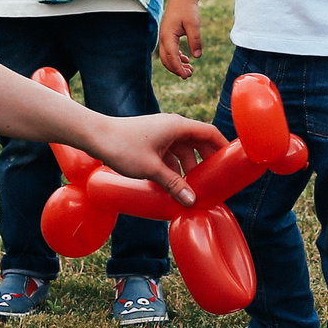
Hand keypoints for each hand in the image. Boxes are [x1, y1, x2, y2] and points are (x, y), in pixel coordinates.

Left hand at [80, 113, 220, 205]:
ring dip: (188, 168)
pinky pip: (169, 154)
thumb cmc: (123, 147)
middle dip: (206, 163)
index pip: (210, 133)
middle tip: (213, 182)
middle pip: (198, 143)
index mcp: (178, 126)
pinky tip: (172, 185)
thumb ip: (173, 184)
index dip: (223, 147)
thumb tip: (191, 201)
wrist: (95, 136)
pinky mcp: (150, 141)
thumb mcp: (151, 169)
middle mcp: (172, 127)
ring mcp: (161, 133)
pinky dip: (173, 168)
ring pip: (182, 151)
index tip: (232, 163)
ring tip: (192, 189)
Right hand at [157, 0, 203, 78]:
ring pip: (167, 56)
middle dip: (176, 69)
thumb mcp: (194, 24)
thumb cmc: (188, 9)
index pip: (171, 56)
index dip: (178, 68)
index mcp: (167, 35)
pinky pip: (170, 50)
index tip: (186, 75)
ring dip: (177, 64)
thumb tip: (197, 57)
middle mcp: (163, 37)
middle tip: (189, 75)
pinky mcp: (168, 35)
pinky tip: (187, 60)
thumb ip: (195, 40)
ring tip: (190, 70)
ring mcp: (164, 37)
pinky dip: (177, 57)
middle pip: (166, 59)